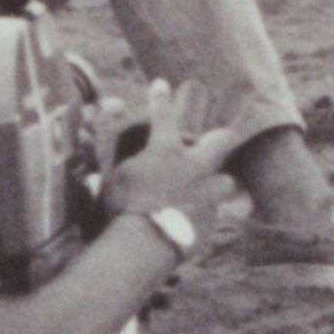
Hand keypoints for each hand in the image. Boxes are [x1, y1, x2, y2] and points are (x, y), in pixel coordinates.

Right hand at [104, 80, 237, 227]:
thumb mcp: (109, 171)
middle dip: (217, 138)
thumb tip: (108, 104)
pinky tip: (191, 221)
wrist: (144, 248)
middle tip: (210, 142)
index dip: (160, 98)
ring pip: (226, 180)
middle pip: (220, 140)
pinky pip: (216, 213)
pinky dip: (204, 214)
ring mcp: (208, 194)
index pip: (163, 114)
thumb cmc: (122, 207)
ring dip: (216, 184)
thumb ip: (107, 136)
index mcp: (166, 151)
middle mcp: (194, 167)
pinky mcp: (212, 221)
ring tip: (204, 191)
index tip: (161, 85)